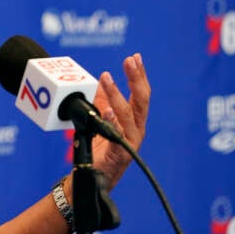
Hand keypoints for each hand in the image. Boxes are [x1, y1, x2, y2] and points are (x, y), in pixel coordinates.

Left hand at [91, 53, 149, 188]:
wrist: (93, 176)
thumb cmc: (101, 149)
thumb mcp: (102, 120)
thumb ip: (104, 103)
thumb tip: (102, 81)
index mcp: (134, 121)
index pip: (141, 94)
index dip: (139, 75)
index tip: (136, 57)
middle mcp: (137, 129)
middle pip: (141, 100)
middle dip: (136, 79)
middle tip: (129, 60)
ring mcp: (130, 142)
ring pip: (127, 114)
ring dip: (116, 94)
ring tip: (107, 78)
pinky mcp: (120, 154)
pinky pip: (117, 135)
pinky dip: (112, 121)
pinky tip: (107, 109)